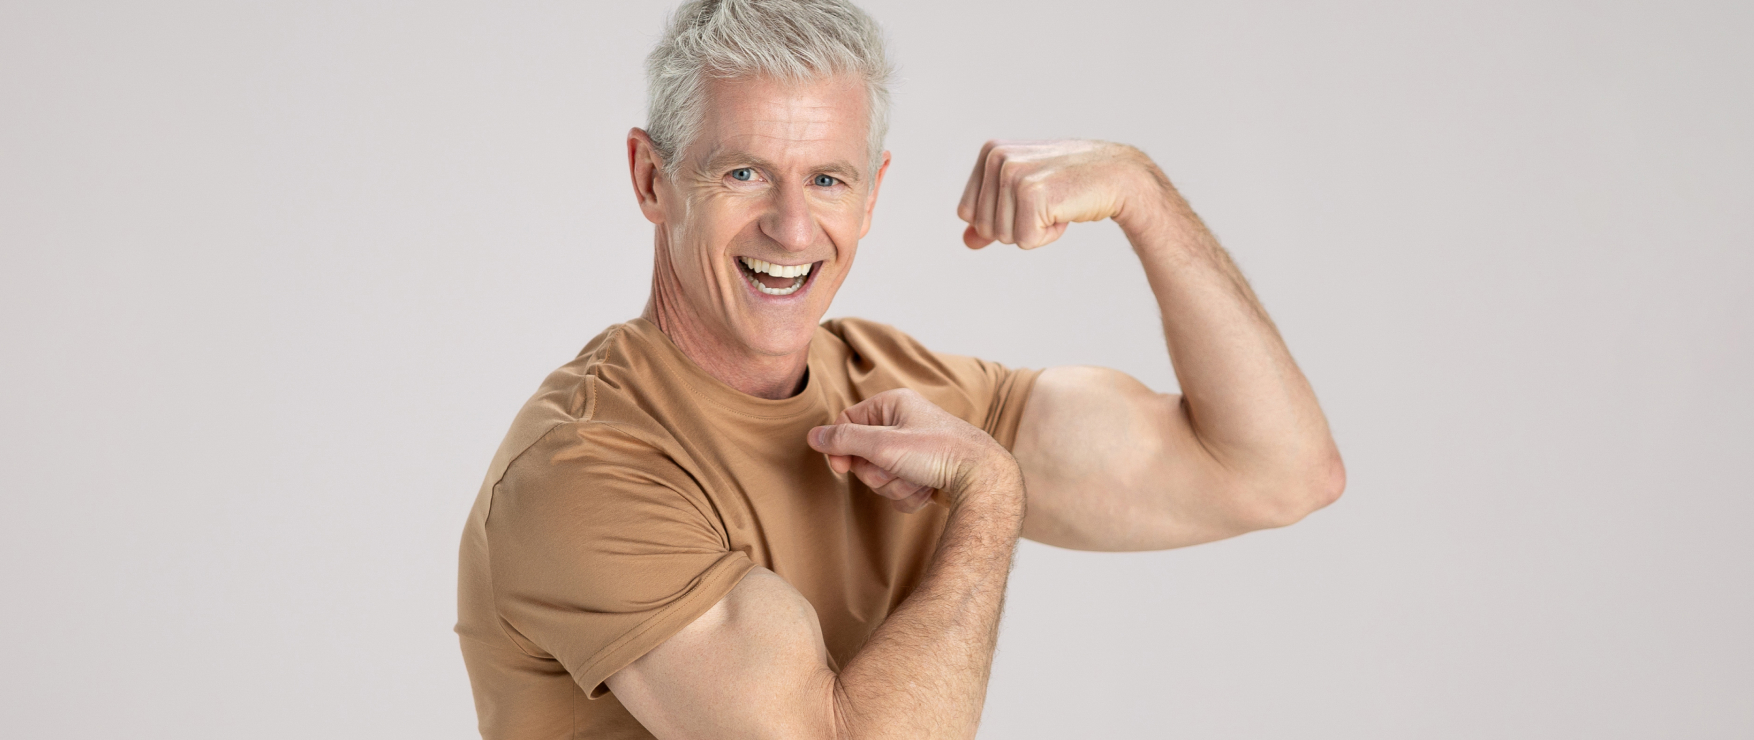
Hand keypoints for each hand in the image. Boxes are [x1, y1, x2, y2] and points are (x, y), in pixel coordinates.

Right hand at [809, 388, 1019, 513]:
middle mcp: (903, 422)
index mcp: (892, 405)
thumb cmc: (937, 452)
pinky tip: (927, 489)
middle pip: (863, 455)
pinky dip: (910, 494)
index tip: (844, 467)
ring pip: (882, 476)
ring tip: (917, 480)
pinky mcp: (925, 470)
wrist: (982, 477)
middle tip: (895, 470)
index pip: (847, 424)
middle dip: (877, 472)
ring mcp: (915, 449)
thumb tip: (813, 436)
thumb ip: (844, 440)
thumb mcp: (883, 444)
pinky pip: (900, 488)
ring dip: (895, 486)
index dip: (842, 450)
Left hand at [956, 139, 1162, 249]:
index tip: (1032, 198)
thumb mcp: (1025, 195)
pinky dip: (1048, 236)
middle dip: (1017, 226)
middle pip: (984, 227)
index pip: (967, 212)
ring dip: (1034, 230)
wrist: (1118, 177)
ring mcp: (1013, 173)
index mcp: (990, 152)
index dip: (1002, 218)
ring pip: (1003, 236)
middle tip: (1048, 202)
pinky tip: (1065, 211)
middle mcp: (997, 157)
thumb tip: (967, 242)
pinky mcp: (1031, 193)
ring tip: (1058, 203)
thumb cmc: (1071, 185)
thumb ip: (992, 215)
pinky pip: (1024, 241)